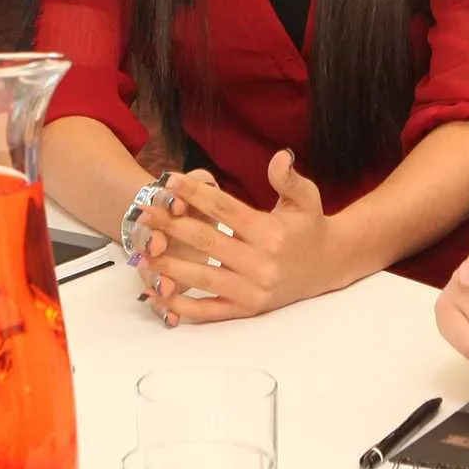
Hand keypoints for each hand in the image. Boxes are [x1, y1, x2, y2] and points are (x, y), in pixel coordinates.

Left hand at [137, 150, 344, 323]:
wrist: (328, 266)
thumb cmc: (310, 228)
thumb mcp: (306, 198)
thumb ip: (289, 179)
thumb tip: (279, 157)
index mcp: (271, 233)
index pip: (225, 210)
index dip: (195, 193)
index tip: (168, 181)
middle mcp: (260, 264)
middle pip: (206, 242)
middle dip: (171, 225)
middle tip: (143, 212)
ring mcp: (252, 290)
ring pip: (202, 277)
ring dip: (168, 264)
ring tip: (140, 250)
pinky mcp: (247, 309)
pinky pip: (210, 311)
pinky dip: (182, 306)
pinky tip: (158, 293)